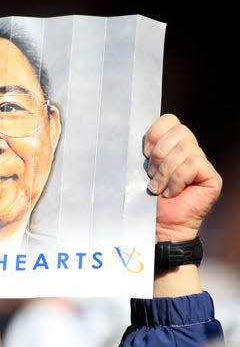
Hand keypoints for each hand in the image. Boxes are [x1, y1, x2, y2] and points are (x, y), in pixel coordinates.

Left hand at [144, 114, 221, 241]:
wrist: (156, 226)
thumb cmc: (145, 201)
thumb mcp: (139, 170)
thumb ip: (145, 150)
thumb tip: (135, 133)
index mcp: (171, 145)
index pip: (169, 120)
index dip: (154, 134)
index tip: (143, 154)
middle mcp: (189, 151)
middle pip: (179, 131)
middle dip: (159, 154)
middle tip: (150, 175)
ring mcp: (201, 163)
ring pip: (185, 148)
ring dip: (165, 171)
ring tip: (158, 188)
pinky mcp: (211, 177)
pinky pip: (193, 164)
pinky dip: (177, 179)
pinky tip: (171, 193)